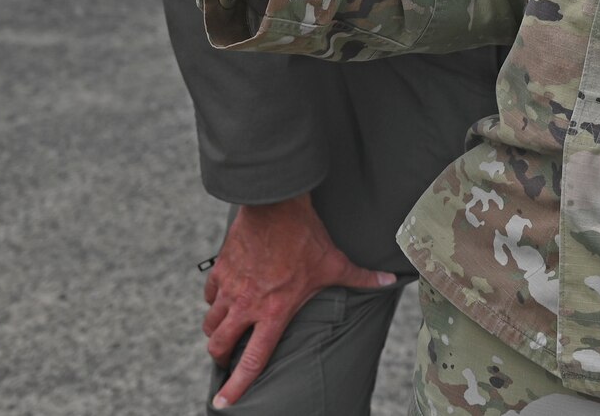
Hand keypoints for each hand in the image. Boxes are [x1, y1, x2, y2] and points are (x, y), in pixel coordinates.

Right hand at [202, 193, 398, 408]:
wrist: (275, 203)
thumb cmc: (306, 236)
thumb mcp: (335, 262)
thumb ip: (361, 278)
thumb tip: (390, 281)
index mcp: (274, 312)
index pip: (251, 360)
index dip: (236, 386)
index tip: (223, 403)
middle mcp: (247, 305)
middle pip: (219, 345)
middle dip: (219, 358)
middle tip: (225, 360)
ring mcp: (230, 287)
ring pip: (210, 322)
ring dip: (214, 331)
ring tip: (223, 332)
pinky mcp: (221, 268)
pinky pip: (209, 294)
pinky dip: (213, 301)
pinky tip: (222, 298)